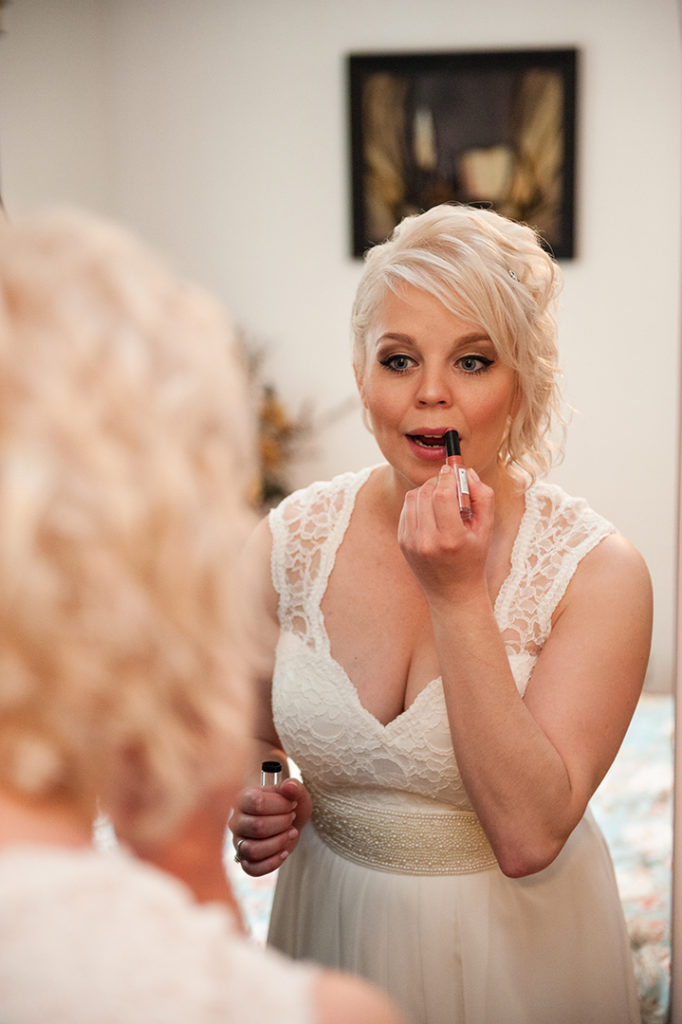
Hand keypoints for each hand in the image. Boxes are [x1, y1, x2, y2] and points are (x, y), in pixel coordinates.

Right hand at [229, 777, 312, 876]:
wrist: (289, 822)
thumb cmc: (288, 805)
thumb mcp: (295, 793)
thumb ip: (293, 786)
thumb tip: (289, 786)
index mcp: (243, 798)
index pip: (257, 803)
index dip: (280, 806)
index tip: (292, 805)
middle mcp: (236, 821)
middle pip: (257, 827)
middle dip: (282, 824)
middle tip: (291, 819)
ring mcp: (239, 842)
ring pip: (253, 850)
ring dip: (278, 843)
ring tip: (291, 834)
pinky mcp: (244, 860)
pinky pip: (252, 869)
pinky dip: (272, 863)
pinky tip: (284, 852)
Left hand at [398, 465, 493, 603]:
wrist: (452, 593)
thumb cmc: (473, 559)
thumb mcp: (486, 529)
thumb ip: (483, 497)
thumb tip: (467, 472)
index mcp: (451, 538)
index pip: (442, 495)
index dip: (447, 476)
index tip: (453, 469)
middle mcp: (427, 541)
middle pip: (425, 493)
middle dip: (438, 481)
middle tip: (449, 483)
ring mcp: (411, 543)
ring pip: (412, 498)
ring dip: (426, 490)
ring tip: (441, 497)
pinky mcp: (402, 542)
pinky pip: (406, 509)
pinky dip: (418, 503)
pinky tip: (431, 511)